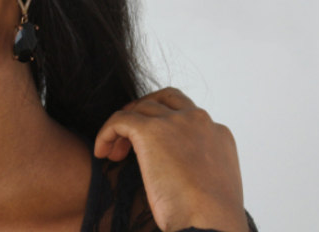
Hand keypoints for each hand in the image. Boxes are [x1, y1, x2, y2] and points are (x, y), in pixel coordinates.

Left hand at [94, 87, 248, 231]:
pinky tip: (101, 153)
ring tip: (115, 154)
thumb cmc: (208, 217)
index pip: (186, 113)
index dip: (164, 125)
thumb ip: (195, 163)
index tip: (153, 148)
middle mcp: (198, 120)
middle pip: (163, 99)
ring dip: (123, 128)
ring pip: (139, 108)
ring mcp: (174, 122)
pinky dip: (106, 133)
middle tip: (127, 136)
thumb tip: (176, 167)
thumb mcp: (210, 182)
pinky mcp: (150, 130)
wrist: (209, 224)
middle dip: (142, 112)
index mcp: (218, 133)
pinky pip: (119, 119)